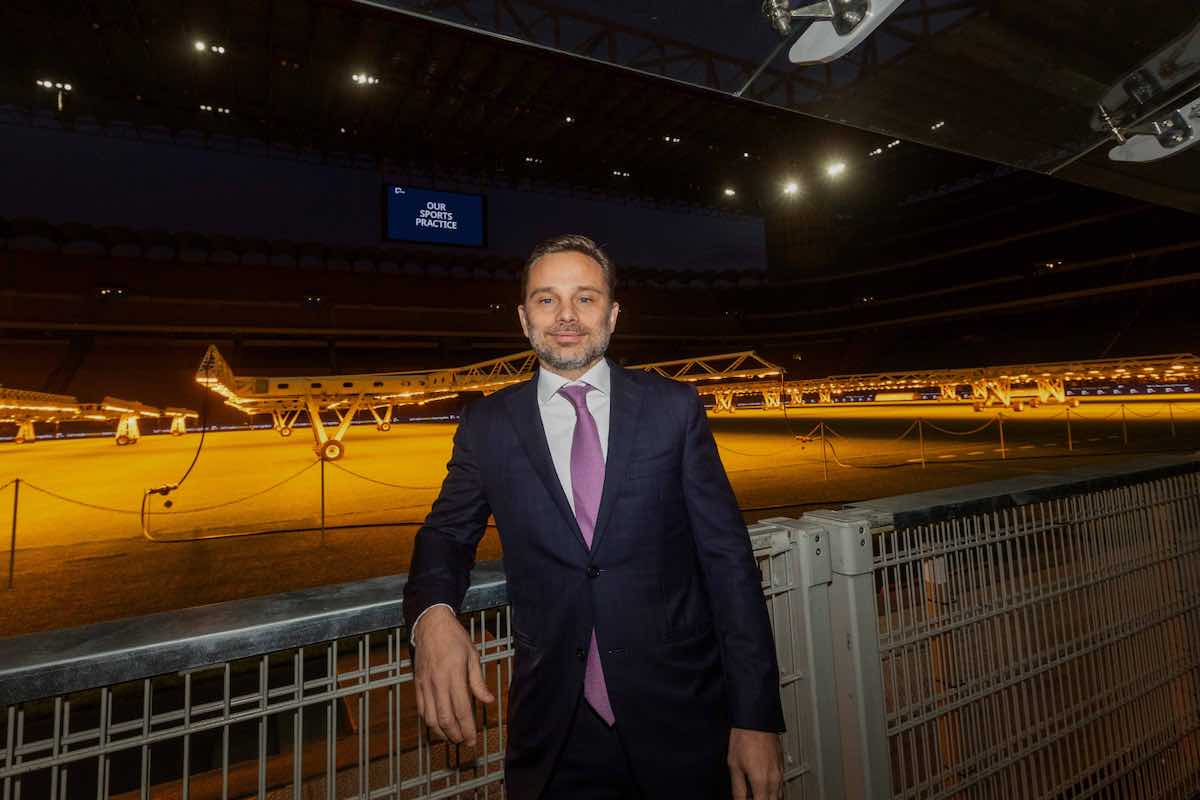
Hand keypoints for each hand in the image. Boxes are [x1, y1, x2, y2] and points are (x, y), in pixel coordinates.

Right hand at [412, 606, 495, 745]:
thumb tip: (488, 701)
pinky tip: (439, 725)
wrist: (430, 625)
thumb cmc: (454, 638)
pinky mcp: (417, 684)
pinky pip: (421, 709)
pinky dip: (429, 722)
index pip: (461, 709)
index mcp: (454, 675)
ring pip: (430, 718)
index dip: (468, 728)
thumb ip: (479, 681)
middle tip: (465, 742)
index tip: (474, 739)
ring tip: (453, 737)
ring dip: (442, 733)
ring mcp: (425, 684)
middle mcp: (437, 682)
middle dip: (456, 735)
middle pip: (445, 719)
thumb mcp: (473, 655)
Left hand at [727, 728, 783, 799]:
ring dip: (767, 798)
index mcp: (761, 781)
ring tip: (755, 794)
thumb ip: (738, 789)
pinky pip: (780, 786)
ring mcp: (780, 773)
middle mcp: (774, 779)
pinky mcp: (782, 767)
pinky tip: (763, 789)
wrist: (756, 719)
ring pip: (778, 797)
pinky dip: (772, 792)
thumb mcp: (734, 766)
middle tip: (749, 797)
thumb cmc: (744, 738)